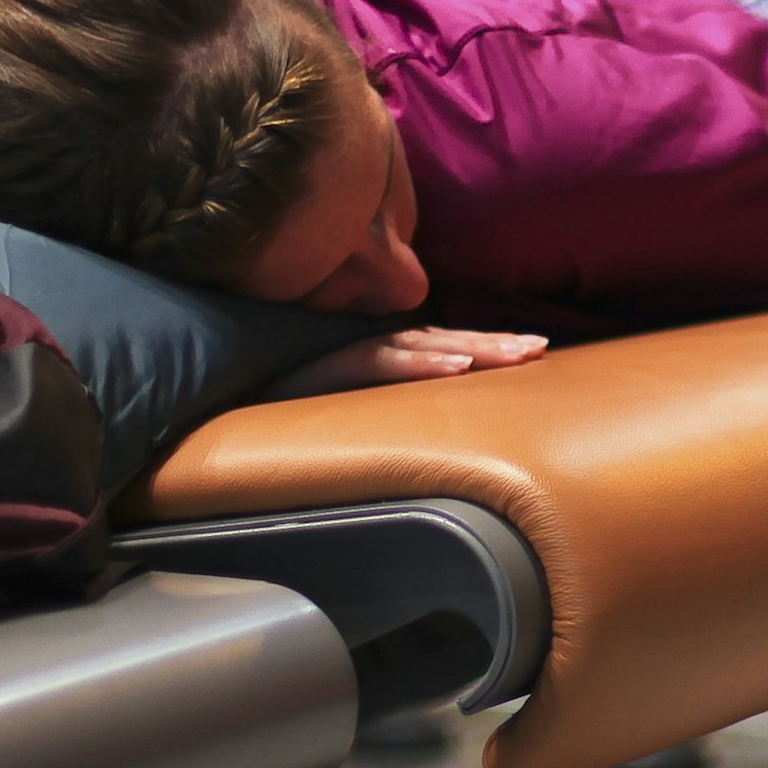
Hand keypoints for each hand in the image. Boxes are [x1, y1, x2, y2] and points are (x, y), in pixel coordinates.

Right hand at [266, 328, 550, 398]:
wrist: (228, 407)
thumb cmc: (292, 416)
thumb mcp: (355, 414)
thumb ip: (392, 409)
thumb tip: (442, 425)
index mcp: (383, 358)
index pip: (446, 348)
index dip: (490, 347)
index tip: (536, 353)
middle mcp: (372, 349)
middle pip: (445, 342)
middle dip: (494, 345)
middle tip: (539, 350)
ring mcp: (351, 354)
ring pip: (422, 345)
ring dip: (470, 349)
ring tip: (512, 357)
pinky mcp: (329, 366)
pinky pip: (380, 361)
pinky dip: (420, 362)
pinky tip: (454, 367)